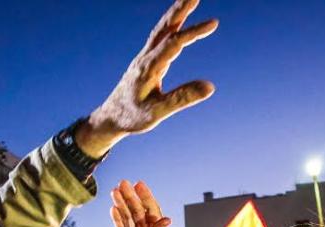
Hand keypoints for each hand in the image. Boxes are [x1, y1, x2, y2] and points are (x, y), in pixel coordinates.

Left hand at [76, 0, 217, 156]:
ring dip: (176, 13)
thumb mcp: (158, 112)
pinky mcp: (145, 60)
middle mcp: (146, 57)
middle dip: (181, 9)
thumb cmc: (132, 117)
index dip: (194, 32)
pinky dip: (171, 24)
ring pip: (162, 29)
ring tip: (190, 0)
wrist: (110, 117)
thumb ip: (182, 98)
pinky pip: (159, 36)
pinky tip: (177, 21)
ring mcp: (144, 57)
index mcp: (149, 67)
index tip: (214, 23)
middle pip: (166, 27)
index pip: (174, 43)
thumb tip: (210, 87)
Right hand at [111, 180, 176, 226]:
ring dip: (122, 204)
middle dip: (130, 197)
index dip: (145, 197)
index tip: (139, 184)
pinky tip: (113, 208)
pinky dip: (117, 219)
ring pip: (128, 217)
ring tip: (115, 191)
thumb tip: (165, 218)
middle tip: (122, 183)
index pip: (151, 210)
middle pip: (137, 211)